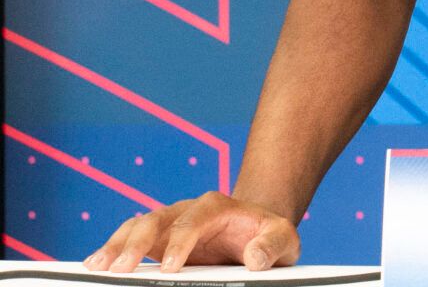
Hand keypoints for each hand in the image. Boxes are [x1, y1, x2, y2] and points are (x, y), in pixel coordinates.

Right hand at [83, 191, 299, 272]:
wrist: (257, 234)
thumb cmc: (268, 237)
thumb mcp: (283, 239)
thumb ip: (273, 245)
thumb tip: (255, 259)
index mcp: (217, 206)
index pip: (195, 218)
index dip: (181, 241)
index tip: (170, 268)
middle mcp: (187, 211)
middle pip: (157, 218)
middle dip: (137, 242)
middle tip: (122, 269)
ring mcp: (169, 225)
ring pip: (136, 227)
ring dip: (116, 246)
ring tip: (97, 268)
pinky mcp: (157, 241)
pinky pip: (130, 241)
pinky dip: (112, 251)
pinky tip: (96, 267)